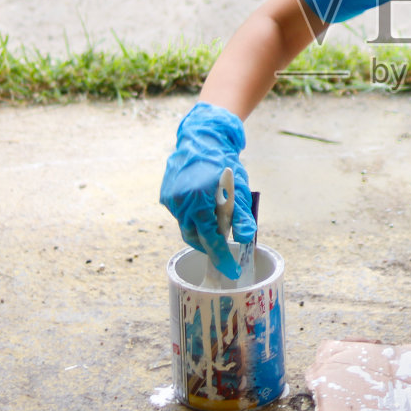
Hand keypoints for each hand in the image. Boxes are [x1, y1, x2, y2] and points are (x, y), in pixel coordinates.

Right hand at [158, 102, 254, 278]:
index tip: (231, 271)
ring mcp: (170, 199)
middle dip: (208, 245)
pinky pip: (180, 215)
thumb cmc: (224, 164)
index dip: (221, 257)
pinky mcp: (165, 196)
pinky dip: (192, 217)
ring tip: (213, 221)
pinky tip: (202, 207)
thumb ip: (241, 216)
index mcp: (199, 199)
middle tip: (222, 246)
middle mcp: (181, 201)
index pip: (210, 238)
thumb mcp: (239, 190)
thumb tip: (245, 239)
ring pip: (185, 226)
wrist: (203, 140)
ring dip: (199, 229)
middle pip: (194, 237)